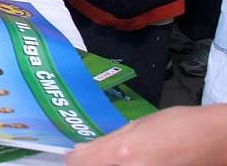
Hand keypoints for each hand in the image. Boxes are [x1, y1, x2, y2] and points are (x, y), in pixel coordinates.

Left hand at [65, 105, 226, 165]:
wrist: (217, 142)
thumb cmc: (179, 126)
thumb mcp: (137, 126)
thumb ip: (107, 142)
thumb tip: (81, 151)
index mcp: (123, 154)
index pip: (78, 164)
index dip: (74, 159)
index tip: (77, 154)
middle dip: (92, 163)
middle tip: (96, 157)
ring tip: (122, 158)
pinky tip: (135, 161)